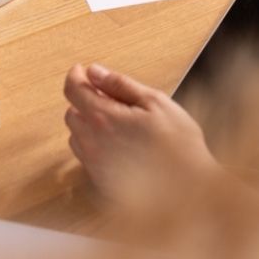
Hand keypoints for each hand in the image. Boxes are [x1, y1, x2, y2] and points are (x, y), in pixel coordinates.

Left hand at [64, 63, 219, 203]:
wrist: (187, 188)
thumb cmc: (177, 143)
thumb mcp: (154, 101)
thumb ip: (120, 85)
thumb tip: (95, 72)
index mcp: (104, 118)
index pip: (73, 91)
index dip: (75, 76)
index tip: (81, 70)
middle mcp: (91, 142)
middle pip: (71, 112)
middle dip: (84, 100)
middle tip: (110, 96)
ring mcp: (94, 164)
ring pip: (76, 135)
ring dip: (88, 123)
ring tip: (118, 120)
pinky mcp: (99, 181)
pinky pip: (86, 155)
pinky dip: (95, 143)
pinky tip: (121, 142)